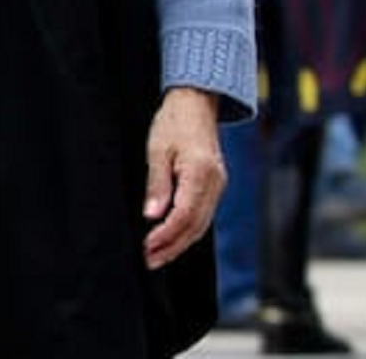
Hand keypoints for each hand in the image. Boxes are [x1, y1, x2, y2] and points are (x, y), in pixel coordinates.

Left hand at [142, 86, 224, 269]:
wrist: (196, 104)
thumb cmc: (173, 122)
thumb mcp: (158, 150)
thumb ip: (157, 185)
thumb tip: (152, 216)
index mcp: (201, 174)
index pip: (184, 215)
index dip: (166, 235)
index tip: (147, 247)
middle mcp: (215, 183)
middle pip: (196, 225)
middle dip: (172, 246)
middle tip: (149, 261)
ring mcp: (218, 185)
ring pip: (202, 224)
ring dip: (180, 242)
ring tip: (157, 256)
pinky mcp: (215, 185)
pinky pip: (203, 214)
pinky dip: (188, 230)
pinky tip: (173, 238)